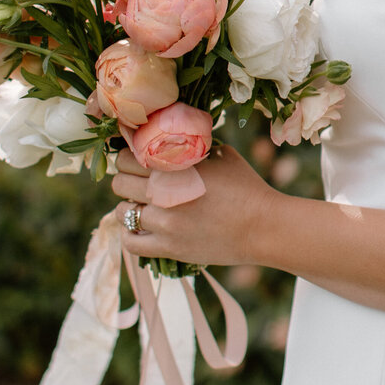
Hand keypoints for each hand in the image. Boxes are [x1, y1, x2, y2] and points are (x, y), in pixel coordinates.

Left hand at [109, 143, 275, 267]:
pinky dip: (129, 234)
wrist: (264, 226)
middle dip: (125, 179)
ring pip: (122, 211)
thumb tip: (175, 137)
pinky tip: (139, 227)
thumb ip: (194, 146)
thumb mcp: (221, 155)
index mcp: (176, 165)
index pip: (128, 157)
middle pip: (120, 182)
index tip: (134, 159)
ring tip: (140, 204)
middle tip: (135, 181)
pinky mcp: (169, 248)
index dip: (127, 156)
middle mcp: (165, 192)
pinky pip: (131, 243)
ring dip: (128, 206)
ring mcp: (165, 222)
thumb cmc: (247, 187)